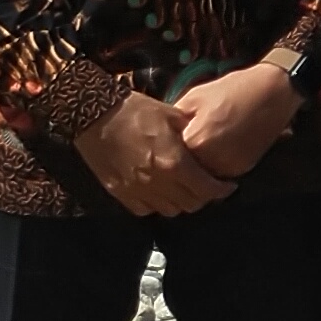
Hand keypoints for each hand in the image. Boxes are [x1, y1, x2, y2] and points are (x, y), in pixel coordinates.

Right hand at [76, 89, 234, 214]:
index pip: (206, 189)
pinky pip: (145, 210)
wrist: (92, 115)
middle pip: (190, 205)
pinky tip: (159, 191)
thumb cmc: (134, 110)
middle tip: (206, 186)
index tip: (227, 186)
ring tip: (184, 188)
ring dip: (181, 202)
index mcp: (174, 162)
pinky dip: (156, 204)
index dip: (221, 190)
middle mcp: (157, 182)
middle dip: (203, 197)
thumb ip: (192, 133)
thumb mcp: (171, 115)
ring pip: (169, 210)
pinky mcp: (119, 193)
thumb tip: (208, 142)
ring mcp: (136, 190)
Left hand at [171, 61, 301, 179]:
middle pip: (185, 173)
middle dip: (180, 164)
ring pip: (203, 177)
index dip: (165, 150)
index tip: (161, 144)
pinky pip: (220, 174)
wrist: (272, 92)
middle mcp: (213, 161)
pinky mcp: (244, 168)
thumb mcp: (194, 98)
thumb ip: (174, 121)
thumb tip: (159, 134)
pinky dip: (215, 167)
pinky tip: (215, 149)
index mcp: (196, 141)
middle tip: (176, 150)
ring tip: (197, 150)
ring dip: (197, 169)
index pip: (169, 158)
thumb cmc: (232, 90)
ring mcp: (231, 167)